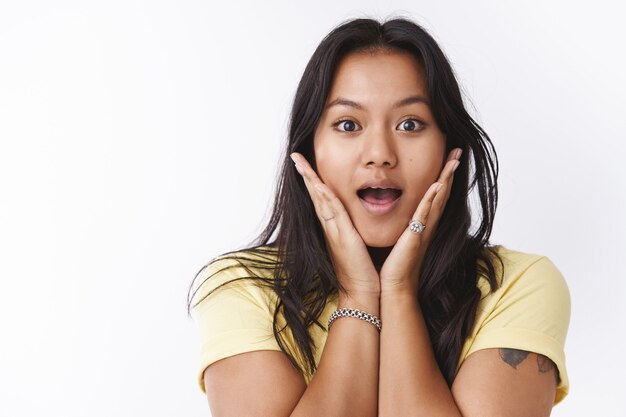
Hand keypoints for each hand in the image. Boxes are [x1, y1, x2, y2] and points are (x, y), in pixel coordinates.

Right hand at [290, 152, 379, 299]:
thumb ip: (354, 230)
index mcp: (334, 228)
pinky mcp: (343, 238)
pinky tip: (320, 185)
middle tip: (296, 155)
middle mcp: (330, 227)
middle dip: (306, 174)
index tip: (306, 163)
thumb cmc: (362, 271)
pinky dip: (325, 198)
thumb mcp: (357, 244)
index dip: (314, 180)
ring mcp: (334, 232)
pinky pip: (333, 213)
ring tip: (300, 162)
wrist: (362, 293)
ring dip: (311, 180)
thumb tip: (357, 219)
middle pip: (315, 195)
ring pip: (320, 200)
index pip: (322, 198)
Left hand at [379, 148, 461, 294]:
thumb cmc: (391, 267)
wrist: (392, 289)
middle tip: (458, 150)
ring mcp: (423, 231)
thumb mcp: (395, 238)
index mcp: (420, 225)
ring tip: (454, 160)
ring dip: (446, 179)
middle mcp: (426, 226)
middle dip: (449, 171)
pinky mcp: (416, 238)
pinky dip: (432, 200)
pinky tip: (437, 185)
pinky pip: (425, 215)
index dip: (441, 176)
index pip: (433, 195)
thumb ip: (397, 224)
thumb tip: (388, 209)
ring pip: (438, 199)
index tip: (447, 157)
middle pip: (441, 193)